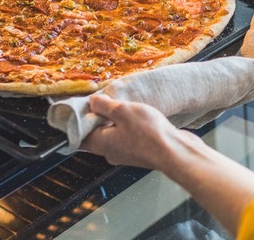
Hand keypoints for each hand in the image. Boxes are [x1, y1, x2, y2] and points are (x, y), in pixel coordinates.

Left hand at [80, 94, 203, 169]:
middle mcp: (110, 152)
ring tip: (125, 106)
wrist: (175, 152)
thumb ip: (104, 105)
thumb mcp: (122, 110)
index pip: (78, 135)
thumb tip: (93, 102)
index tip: (81, 106)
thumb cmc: (149, 134)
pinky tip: (139, 115)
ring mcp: (126, 153)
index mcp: (100, 144)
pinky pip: (129, 136)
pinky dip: (130, 126)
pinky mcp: (141, 152)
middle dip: (98, 117)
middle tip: (104, 100)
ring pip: (114, 134)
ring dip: (116, 120)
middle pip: (96, 133)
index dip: (77, 121)